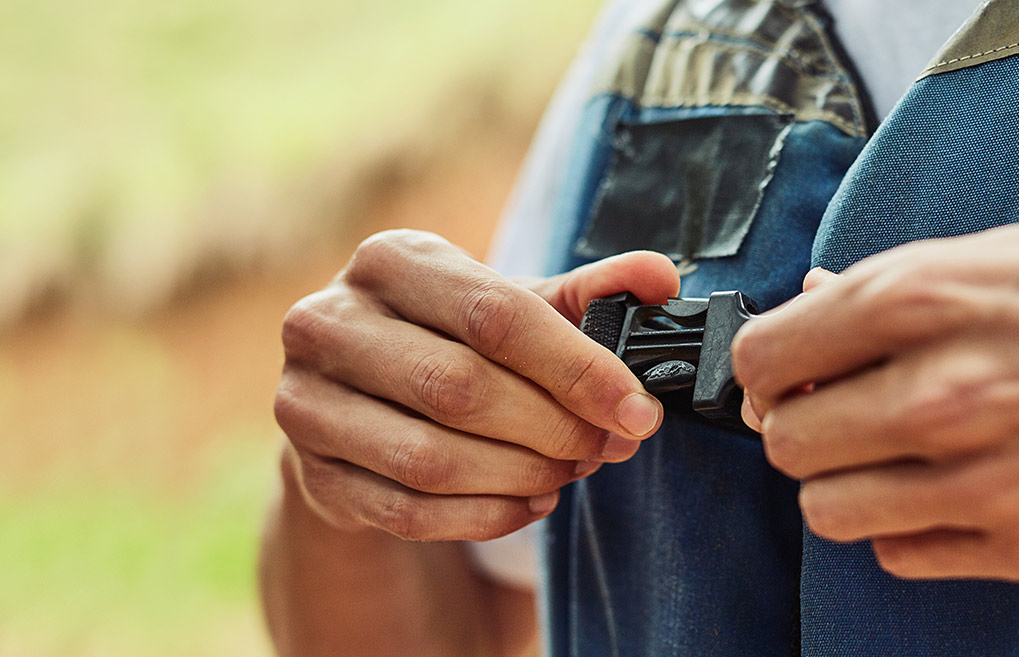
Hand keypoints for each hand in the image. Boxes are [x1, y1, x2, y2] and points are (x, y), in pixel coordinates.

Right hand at [274, 229, 678, 541]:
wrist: (363, 400)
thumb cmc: (455, 340)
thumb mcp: (518, 305)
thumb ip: (592, 291)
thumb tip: (661, 278)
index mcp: (392, 260)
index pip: (495, 314)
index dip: (577, 367)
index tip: (638, 409)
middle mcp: (329, 322)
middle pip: (460, 388)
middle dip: (553, 428)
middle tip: (608, 446)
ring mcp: (306, 402)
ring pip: (432, 459)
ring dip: (522, 474)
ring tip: (572, 471)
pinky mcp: (313, 474)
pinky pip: (409, 511)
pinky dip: (486, 515)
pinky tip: (531, 501)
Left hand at [734, 211, 1018, 582]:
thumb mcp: (1013, 250)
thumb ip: (900, 286)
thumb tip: (812, 308)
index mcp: (929, 298)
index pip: (765, 356)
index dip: (767, 365)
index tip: (788, 371)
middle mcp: (946, 392)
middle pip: (787, 442)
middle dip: (801, 425)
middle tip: (843, 412)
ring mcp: (987, 480)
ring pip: (831, 511)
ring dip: (847, 482)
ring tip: (896, 454)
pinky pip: (905, 554)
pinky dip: (909, 526)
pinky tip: (953, 488)